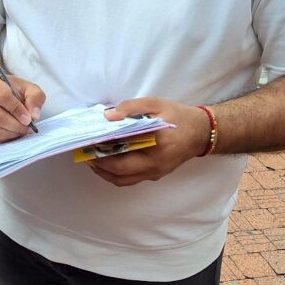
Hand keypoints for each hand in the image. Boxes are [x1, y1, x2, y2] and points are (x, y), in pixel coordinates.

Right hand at [0, 74, 45, 142]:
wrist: (1, 95)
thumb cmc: (15, 90)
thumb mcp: (30, 88)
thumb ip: (35, 98)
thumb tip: (34, 115)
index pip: (2, 96)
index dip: (17, 110)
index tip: (28, 118)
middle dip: (15, 125)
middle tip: (28, 127)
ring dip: (12, 133)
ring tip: (22, 130)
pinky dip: (7, 138)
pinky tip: (15, 132)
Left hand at [88, 97, 210, 186]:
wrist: (201, 132)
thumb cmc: (178, 116)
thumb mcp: (156, 104)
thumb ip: (131, 108)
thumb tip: (108, 116)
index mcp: (157, 147)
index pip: (122, 157)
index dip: (101, 155)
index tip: (85, 146)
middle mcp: (156, 165)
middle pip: (119, 174)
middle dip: (98, 165)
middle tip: (83, 154)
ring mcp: (156, 173)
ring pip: (123, 180)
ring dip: (104, 172)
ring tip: (91, 159)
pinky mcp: (156, 175)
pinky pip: (130, 179)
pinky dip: (115, 173)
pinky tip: (107, 161)